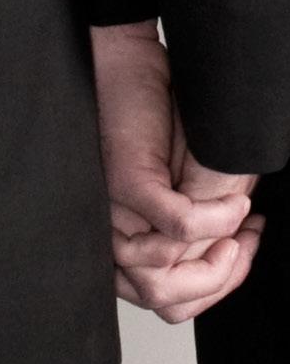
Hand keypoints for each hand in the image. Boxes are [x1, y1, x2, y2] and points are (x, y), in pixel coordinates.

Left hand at [92, 22, 259, 323]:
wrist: (134, 62)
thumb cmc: (161, 120)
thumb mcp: (194, 187)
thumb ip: (200, 231)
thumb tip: (226, 263)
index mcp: (132, 238)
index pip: (170, 301)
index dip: (217, 288)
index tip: (245, 251)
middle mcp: (117, 232)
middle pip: (164, 300)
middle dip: (219, 282)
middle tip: (246, 244)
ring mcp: (117, 210)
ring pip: (161, 279)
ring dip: (217, 261)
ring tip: (242, 226)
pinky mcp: (127, 182)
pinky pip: (175, 227)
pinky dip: (215, 221)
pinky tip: (236, 203)